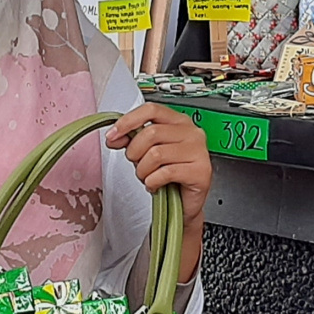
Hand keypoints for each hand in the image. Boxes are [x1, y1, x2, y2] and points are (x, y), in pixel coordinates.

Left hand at [106, 103, 210, 280]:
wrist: (184, 204)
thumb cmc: (168, 177)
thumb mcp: (146, 153)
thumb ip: (131, 140)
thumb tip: (114, 137)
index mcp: (179, 122)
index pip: (151, 110)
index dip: (128, 121)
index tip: (113, 135)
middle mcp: (191, 132)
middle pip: (151, 132)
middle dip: (135, 152)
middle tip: (138, 165)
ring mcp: (199, 151)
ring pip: (156, 154)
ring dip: (143, 171)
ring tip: (148, 177)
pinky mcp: (201, 171)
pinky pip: (165, 172)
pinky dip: (153, 182)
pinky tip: (156, 185)